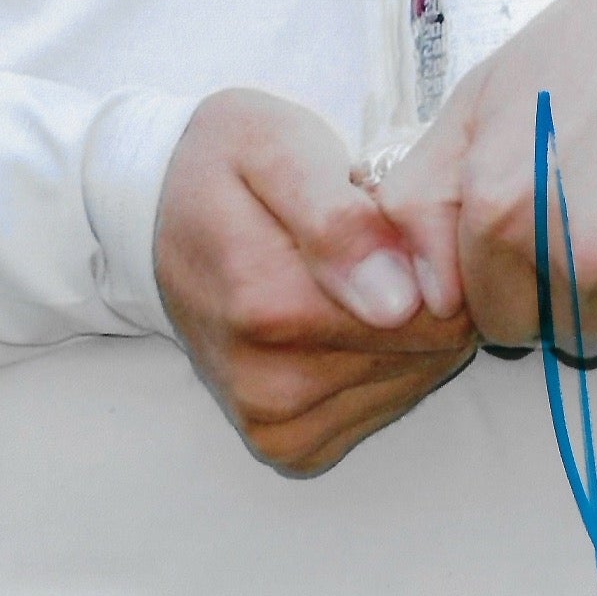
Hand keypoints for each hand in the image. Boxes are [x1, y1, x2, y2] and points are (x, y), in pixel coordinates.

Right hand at [152, 88, 480, 473]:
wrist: (163, 214)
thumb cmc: (229, 167)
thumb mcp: (276, 150)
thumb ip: (337, 221)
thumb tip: (395, 303)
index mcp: (267, 308)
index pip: (433, 309)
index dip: (433, 255)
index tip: (392, 219)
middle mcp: (268, 386)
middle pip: (429, 346)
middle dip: (422, 287)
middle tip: (370, 241)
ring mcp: (275, 423)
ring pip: (416, 376)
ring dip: (406, 324)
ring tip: (353, 274)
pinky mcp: (288, 445)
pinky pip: (383, 408)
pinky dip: (385, 362)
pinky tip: (349, 318)